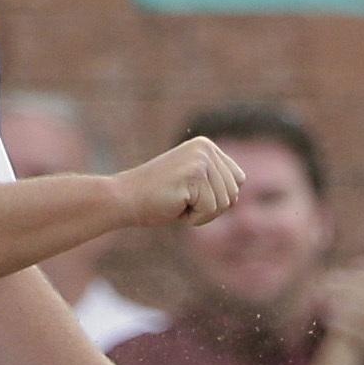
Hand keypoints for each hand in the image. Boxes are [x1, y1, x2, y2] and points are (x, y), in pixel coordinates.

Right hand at [115, 137, 245, 227]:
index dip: (217, 197)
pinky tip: (174, 206)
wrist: (124, 198)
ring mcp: (201, 159)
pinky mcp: (195, 174)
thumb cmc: (156, 197)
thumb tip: (239, 190)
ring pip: (225, 204)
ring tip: (177, 202)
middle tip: (181, 200)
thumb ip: (215, 182)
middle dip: (210, 207)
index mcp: (206, 146)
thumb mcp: (192, 185)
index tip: (188, 194)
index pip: (238, 180)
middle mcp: (206, 148)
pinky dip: (193, 218)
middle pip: (234, 193)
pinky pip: (210, 210)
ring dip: (201, 213)